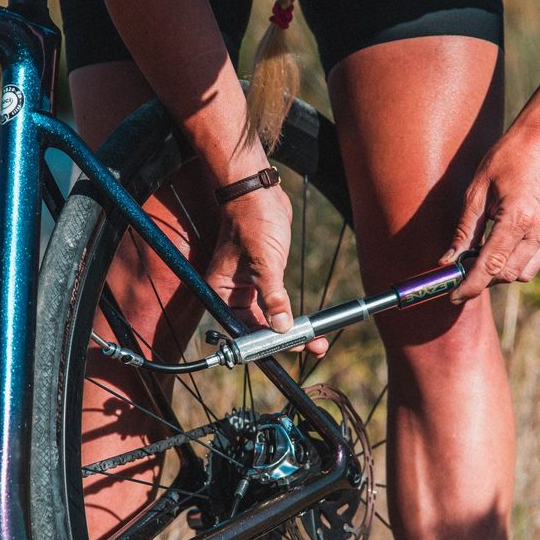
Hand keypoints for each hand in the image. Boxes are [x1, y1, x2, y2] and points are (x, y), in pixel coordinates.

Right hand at [206, 186, 328, 355]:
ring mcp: (249, 287)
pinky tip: (308, 323)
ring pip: (270, 319)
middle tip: (313, 346)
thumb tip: (281, 327)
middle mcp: (232, 294)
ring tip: (317, 340)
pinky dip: (291, 314)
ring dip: (292, 329)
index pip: (243, 329)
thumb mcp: (264, 262)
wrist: (259, 193)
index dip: (268, 342)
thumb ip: (272, 297)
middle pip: (258, 328)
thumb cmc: (252, 221)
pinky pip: (277, 304)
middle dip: (285, 339)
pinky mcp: (265, 278)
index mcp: (222, 292)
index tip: (292, 347)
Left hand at [444, 123, 539, 302]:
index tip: (454, 296)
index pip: (491, 266)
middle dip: (484, 279)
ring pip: (524, 273)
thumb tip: (448, 260)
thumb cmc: (507, 159)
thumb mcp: (477, 191)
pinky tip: (506, 238)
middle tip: (464, 269)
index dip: (470, 285)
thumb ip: (464, 230)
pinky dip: (517, 257)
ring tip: (484, 253)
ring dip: (502, 271)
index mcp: (518, 219)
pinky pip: (535, 258)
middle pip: (507, 275)